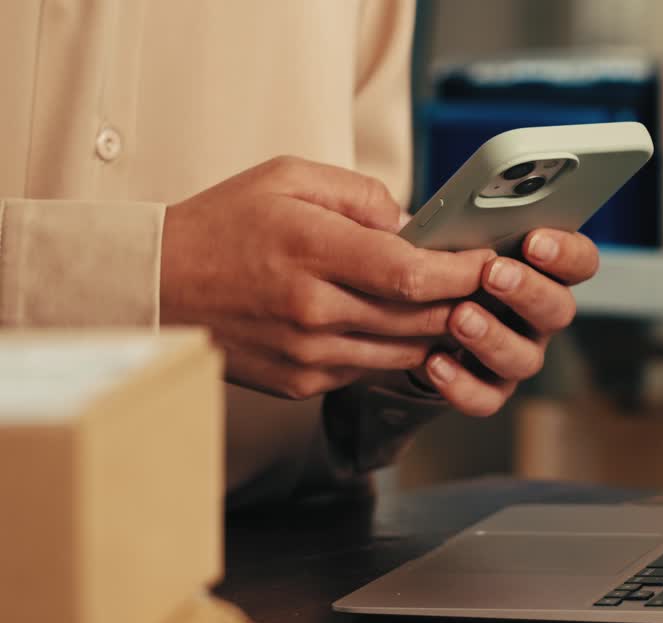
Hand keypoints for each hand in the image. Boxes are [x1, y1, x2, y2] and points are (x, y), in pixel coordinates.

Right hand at [160, 156, 494, 399]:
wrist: (155, 286)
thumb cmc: (224, 224)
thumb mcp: (288, 179)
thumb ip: (360, 196)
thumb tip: (414, 226)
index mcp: (312, 251)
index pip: (411, 274)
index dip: (462, 272)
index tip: (487, 261)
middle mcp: (312, 311)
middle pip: (418, 319)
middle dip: (464, 302)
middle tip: (488, 286)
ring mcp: (307, 355)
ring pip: (403, 353)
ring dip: (437, 332)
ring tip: (455, 306)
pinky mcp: (301, 383)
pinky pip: (369, 370)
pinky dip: (393, 349)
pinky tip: (400, 327)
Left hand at [415, 229, 599, 415]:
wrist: (407, 317)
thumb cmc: (438, 263)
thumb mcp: (449, 232)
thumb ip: (461, 219)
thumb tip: (453, 212)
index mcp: (542, 270)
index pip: (580, 261)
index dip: (566, 253)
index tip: (535, 240)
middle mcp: (539, 315)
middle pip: (559, 310)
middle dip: (528, 291)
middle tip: (493, 273)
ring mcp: (517, 353)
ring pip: (525, 358)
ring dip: (494, 338)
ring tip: (459, 318)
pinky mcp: (488, 388)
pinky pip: (486, 397)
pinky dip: (463, 384)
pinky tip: (435, 361)